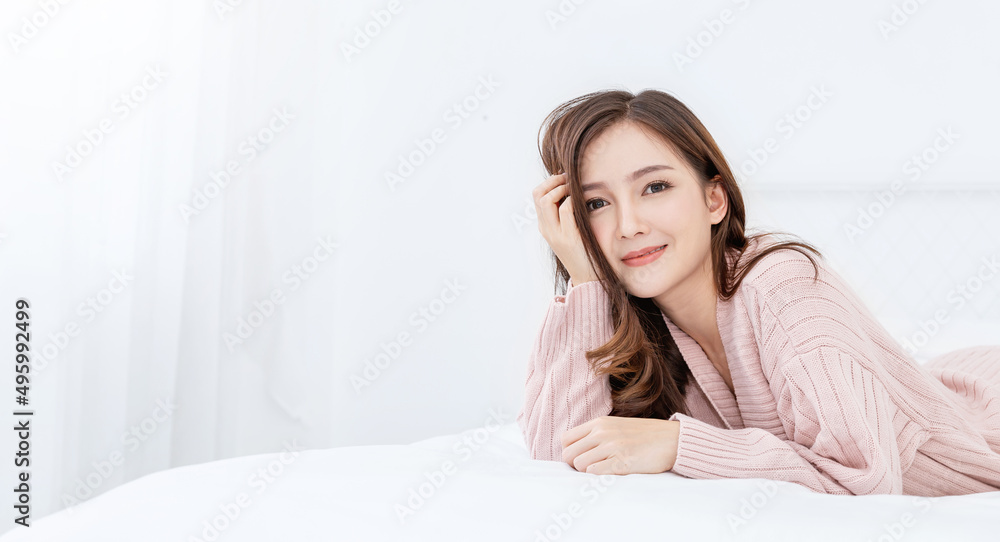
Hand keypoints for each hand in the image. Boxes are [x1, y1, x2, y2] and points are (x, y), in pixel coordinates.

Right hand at [532, 172, 598, 284]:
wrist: (587, 276)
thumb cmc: (583, 252)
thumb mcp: (570, 231)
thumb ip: (566, 215)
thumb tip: (571, 192)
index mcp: (545, 226)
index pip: (537, 196)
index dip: (549, 182)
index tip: (563, 178)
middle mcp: (546, 228)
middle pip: (538, 194)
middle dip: (552, 180)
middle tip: (567, 178)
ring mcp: (555, 234)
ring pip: (546, 200)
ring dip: (561, 188)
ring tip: (573, 188)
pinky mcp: (568, 237)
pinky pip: (566, 210)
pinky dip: (572, 200)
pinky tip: (581, 201)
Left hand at [561, 416, 679, 474]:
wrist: (672, 440)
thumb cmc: (644, 436)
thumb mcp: (616, 426)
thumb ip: (596, 435)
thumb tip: (577, 450)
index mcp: (599, 423)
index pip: (565, 439)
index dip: (570, 452)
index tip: (581, 459)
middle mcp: (602, 433)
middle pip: (568, 455)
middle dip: (575, 466)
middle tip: (591, 469)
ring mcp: (612, 447)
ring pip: (579, 465)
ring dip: (587, 473)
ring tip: (602, 472)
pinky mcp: (622, 462)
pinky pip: (595, 473)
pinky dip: (598, 477)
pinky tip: (610, 475)